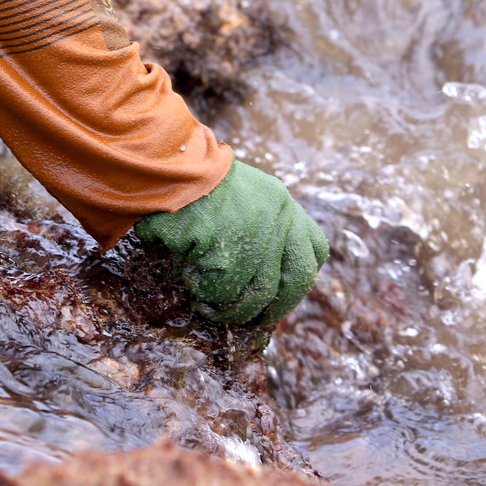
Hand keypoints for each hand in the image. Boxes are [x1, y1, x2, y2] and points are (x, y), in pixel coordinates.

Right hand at [133, 160, 328, 325]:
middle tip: (256, 318)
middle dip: (278, 307)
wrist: (169, 166)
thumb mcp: (243, 192)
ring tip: (213, 309)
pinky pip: (225, 293)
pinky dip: (209, 298)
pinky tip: (194, 290)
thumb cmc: (195, 180)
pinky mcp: (230, 254)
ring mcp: (259, 238)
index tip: (285, 289)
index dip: (302, 275)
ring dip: (237, 311)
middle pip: (298, 279)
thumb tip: (260, 268)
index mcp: (283, 204)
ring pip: (261, 294)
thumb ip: (260, 222)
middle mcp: (281, 220)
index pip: (315, 248)